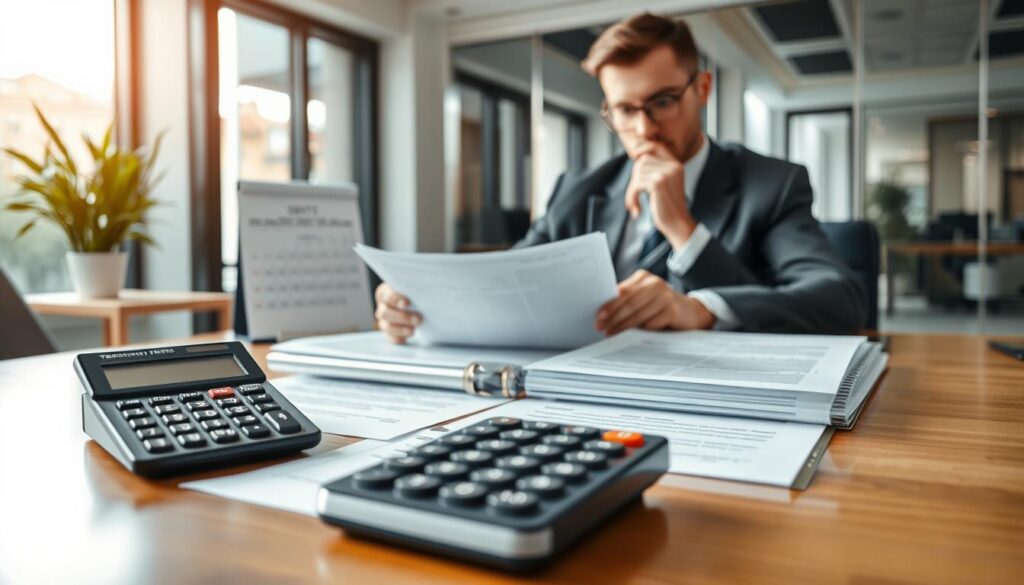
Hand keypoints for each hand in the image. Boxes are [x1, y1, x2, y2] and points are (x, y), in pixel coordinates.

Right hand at [373, 282, 421, 343]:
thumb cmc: (415, 293)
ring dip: (400, 329)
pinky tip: (405, 339)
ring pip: (387, 326)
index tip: (407, 303)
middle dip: (402, 317)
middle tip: (418, 319)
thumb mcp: (414, 287)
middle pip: (386, 313)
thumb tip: (427, 290)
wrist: (418, 304)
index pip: (387, 296)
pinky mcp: (389, 332)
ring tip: (414, 330)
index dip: (396, 299)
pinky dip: (397, 338)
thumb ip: (415, 288)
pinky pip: (390, 337)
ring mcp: (384, 321)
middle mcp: (383, 306)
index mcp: (385, 292)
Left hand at [595, 270, 714, 334]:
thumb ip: (628, 299)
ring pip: (638, 314)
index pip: (622, 291)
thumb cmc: (660, 306)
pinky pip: (651, 323)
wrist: (690, 312)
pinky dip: (640, 331)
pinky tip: (631, 337)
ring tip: (611, 333)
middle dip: (613, 317)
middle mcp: (655, 283)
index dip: (609, 305)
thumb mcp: (645, 297)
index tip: (598, 316)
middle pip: (629, 303)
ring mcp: (665, 296)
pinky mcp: (673, 310)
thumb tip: (604, 314)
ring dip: (622, 326)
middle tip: (601, 328)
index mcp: (644, 278)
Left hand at [624, 141, 696, 248]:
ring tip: (635, 203)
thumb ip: (654, 170)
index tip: (633, 156)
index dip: (643, 148)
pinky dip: (631, 197)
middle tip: (635, 194)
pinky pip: (636, 185)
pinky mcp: (658, 184)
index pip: (657, 146)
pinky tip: (636, 210)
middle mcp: (673, 167)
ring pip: (637, 172)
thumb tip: (636, 155)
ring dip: (632, 190)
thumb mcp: (663, 184)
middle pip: (643, 160)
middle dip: (635, 177)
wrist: (677, 224)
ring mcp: (666, 174)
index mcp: (676, 165)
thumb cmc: (667, 207)